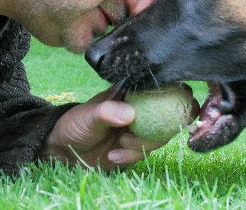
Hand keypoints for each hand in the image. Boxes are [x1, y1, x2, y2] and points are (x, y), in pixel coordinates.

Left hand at [39, 88, 166, 171]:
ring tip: (121, 143)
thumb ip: (107, 112)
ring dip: (143, 143)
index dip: (174, 94)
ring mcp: (138, 129)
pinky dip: (132, 156)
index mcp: (130, 93)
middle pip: (166, 114)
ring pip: (159, 136)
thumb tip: (130, 114)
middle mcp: (139, 110)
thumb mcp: (88, 115)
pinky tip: (113, 156)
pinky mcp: (135, 148)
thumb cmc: (75, 124)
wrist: (64, 151)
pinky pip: (145, 152)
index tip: (181, 102)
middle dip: (162, 126)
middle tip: (147, 134)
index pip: (158, 89)